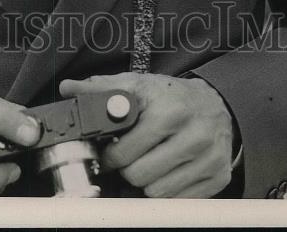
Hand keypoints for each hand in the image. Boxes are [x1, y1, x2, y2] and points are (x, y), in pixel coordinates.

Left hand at [59, 73, 233, 197]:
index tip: (110, 152)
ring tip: (147, 163)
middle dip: (127, 169)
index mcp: (169, 111)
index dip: (111, 155)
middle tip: (129, 158)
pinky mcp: (218, 177)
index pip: (125, 153)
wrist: (215, 104)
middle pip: (139, 176)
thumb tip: (69, 89)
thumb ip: (102, 88)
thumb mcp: (138, 85)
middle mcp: (193, 135)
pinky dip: (167, 190)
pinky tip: (165, 171)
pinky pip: (179, 201)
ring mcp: (208, 159)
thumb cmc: (171, 97)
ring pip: (157, 192)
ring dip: (146, 182)